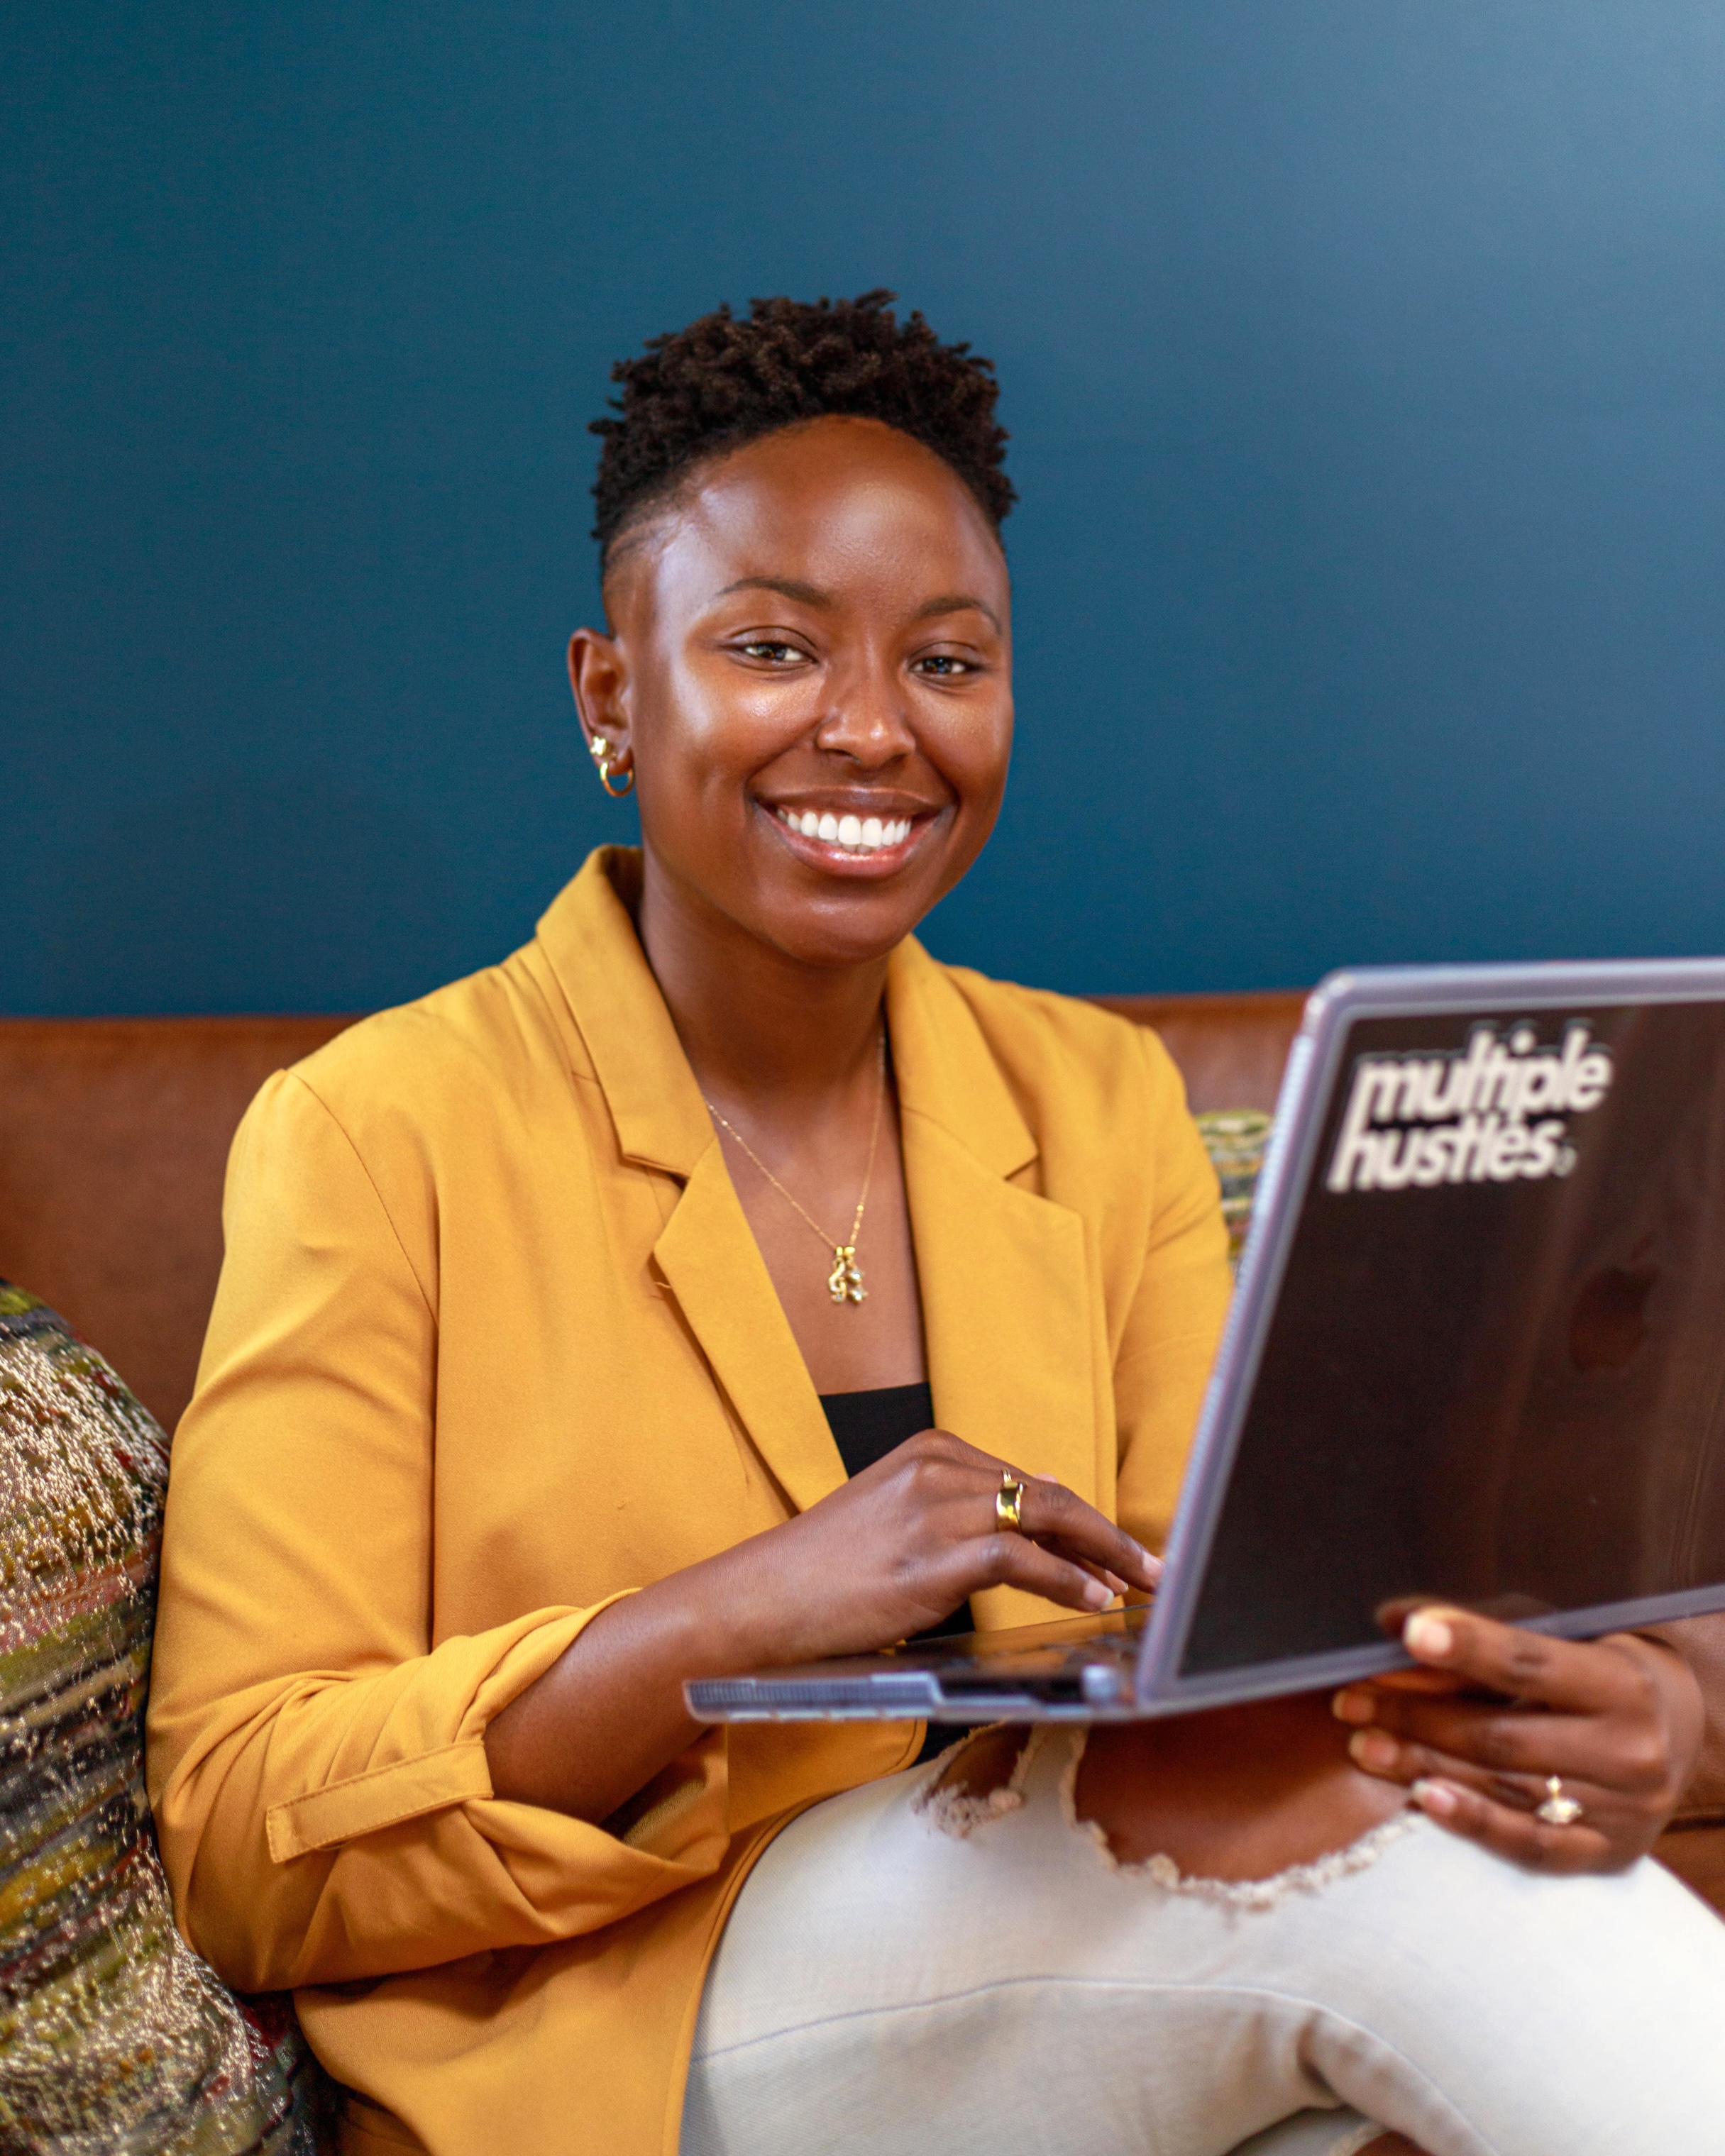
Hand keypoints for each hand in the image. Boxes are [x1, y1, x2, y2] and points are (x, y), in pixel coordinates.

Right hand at [488, 1428, 1157, 1824]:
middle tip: (1158, 1565)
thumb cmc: (820, 1580)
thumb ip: (955, 1529)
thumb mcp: (894, 1533)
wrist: (756, 1601)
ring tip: (1143, 1584)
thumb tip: (1032, 1557)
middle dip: (1110, 1532)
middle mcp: (937, 1466)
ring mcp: (934, 1504)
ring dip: (1105, 1555)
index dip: (1086, 1517)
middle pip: (1049, 1492)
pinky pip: (1022, 1555)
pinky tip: (1096, 1598)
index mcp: (930, 1451)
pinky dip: (1068, 1577)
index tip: (1124, 1547)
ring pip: (1047, 1518)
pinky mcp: (932, 1550)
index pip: (1029, 1480)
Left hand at [1332, 1605, 1703, 1872]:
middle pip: (1501, 1734)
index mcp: (1620, 1683)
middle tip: (1353, 1700)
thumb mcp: (1565, 1636)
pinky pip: (1533, 1846)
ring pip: (1505, 1787)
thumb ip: (1487, 1630)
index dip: (1468, 1646)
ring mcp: (1621, 1809)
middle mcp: (1628, 1750)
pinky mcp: (1607, 1852)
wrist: (1681, 1733)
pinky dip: (1474, 1823)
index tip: (1408, 1632)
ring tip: (1365, 1744)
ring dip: (1423, 1764)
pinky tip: (1423, 1800)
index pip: (1530, 1663)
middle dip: (1416, 1715)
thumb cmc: (1603, 1670)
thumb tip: (1394, 1620)